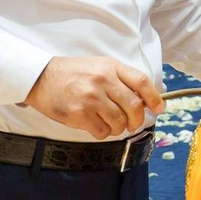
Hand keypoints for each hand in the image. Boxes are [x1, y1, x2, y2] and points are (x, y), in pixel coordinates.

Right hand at [23, 56, 160, 138]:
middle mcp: (103, 81)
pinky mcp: (79, 114)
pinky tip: (96, 125)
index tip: (158, 108)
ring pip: (119, 122)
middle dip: (138, 120)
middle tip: (133, 123)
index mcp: (111, 67)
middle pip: (134, 106)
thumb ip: (121, 79)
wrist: (41, 78)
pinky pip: (102, 131)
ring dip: (119, 128)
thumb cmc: (73, 73)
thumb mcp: (99, 66)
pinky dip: (103, 132)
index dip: (154, 98)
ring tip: (110, 123)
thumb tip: (144, 99)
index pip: (141, 82)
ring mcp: (91, 98)